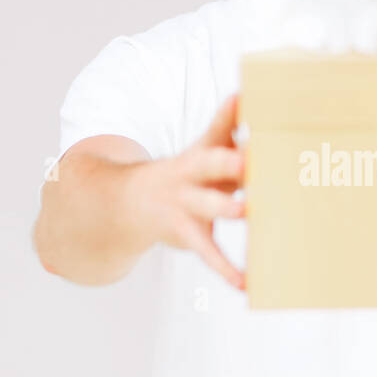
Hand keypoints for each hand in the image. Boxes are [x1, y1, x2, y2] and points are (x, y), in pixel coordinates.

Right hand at [133, 92, 246, 288]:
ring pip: (205, 206)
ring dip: (223, 208)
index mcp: (199, 153)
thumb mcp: (202, 149)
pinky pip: (207, 253)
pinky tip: (245, 283)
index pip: (216, 133)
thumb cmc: (186, 174)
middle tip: (247, 158)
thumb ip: (225, 125)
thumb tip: (245, 92)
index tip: (242, 102)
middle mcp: (190, 175)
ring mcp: (184, 205)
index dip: (229, 120)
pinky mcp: (186, 234)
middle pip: (208, 164)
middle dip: (227, 162)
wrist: (130, 204)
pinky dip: (225, 269)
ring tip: (245, 212)